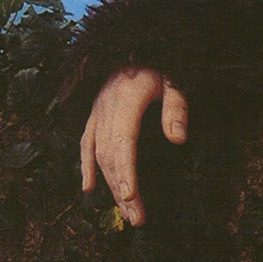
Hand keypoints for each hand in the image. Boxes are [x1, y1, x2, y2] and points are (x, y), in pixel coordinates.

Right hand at [79, 67, 188, 226]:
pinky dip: (86, 167)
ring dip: (110, 185)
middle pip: (110, 156)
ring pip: (98, 155)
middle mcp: (104, 109)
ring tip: (126, 211)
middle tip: (137, 218)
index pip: (122, 143)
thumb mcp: (174, 81)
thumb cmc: (159, 65)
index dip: (125, 171)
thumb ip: (177, 109)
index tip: (131, 196)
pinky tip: (88, 189)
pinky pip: (85, 144)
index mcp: (124, 100)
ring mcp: (96, 112)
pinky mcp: (94, 115)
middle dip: (122, 189)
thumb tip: (177, 140)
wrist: (134, 43)